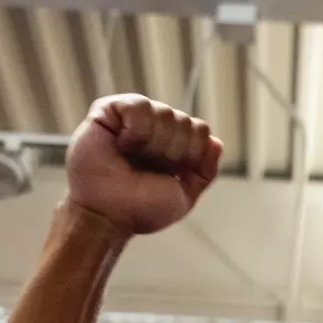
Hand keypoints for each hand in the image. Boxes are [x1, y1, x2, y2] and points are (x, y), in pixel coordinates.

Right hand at [65, 95, 221, 235]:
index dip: (191, 154)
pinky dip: (135, 132)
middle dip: (171, 153)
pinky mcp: (108, 109)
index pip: (200, 131)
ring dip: (152, 145)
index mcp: (172, 145)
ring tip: (131, 158)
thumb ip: (205, 171)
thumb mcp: (184, 196)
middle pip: (184, 122)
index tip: (170, 175)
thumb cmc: (139, 209)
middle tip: (146, 170)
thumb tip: (216, 142)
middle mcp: (154, 127)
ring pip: (165, 113)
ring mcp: (132, 117)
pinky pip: (139, 106)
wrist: (107, 215)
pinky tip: (121, 146)